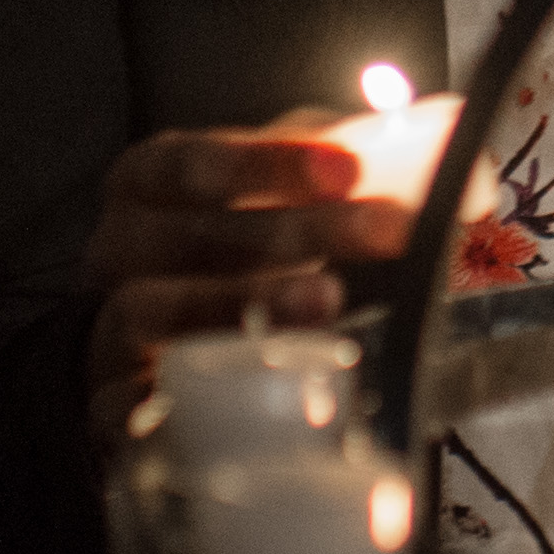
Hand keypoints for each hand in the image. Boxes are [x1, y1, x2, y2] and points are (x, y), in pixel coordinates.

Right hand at [81, 130, 413, 435]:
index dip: (265, 164)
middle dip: (290, 231)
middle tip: (382, 230)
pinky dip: (196, 390)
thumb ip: (340, 161)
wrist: (156, 341)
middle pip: (186, 236)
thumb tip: (444, 151)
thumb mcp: (282, 187)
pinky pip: (138, 399)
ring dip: (239, 304)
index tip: (347, 170)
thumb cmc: (235, 243)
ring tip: (328, 300)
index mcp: (145, 182)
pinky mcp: (117, 401)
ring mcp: (109, 326)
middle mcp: (117, 249)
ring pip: (150, 310)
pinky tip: (269, 383)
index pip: (188, 161)